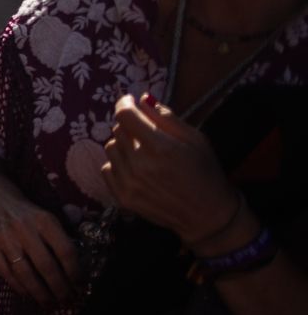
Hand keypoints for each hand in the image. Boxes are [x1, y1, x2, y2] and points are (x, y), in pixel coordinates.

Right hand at [0, 182, 78, 308]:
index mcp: (45, 221)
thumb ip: (67, 230)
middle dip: (58, 287)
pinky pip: (5, 272)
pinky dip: (18, 286)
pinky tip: (27, 294)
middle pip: (46, 265)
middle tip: (66, 300)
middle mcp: (25, 229)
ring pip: (24, 273)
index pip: (65, 251)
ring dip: (38, 292)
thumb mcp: (49, 214)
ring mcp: (5, 239)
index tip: (80, 285)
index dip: (74, 271)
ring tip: (48, 303)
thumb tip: (85, 250)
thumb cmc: (27, 212)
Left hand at [100, 94, 241, 250]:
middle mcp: (140, 165)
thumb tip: (142, 99)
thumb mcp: (194, 138)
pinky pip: (107, 168)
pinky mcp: (122, 198)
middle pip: (117, 130)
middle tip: (147, 134)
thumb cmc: (205, 172)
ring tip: (144, 153)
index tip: (130, 101)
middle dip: (131, 126)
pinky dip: (118, 164)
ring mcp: (128, 183)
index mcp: (160, 147)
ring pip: (110, 148)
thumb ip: (166, 117)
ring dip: (124, 145)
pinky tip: (137, 169)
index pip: (124, 115)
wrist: (207, 215)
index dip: (125, 103)